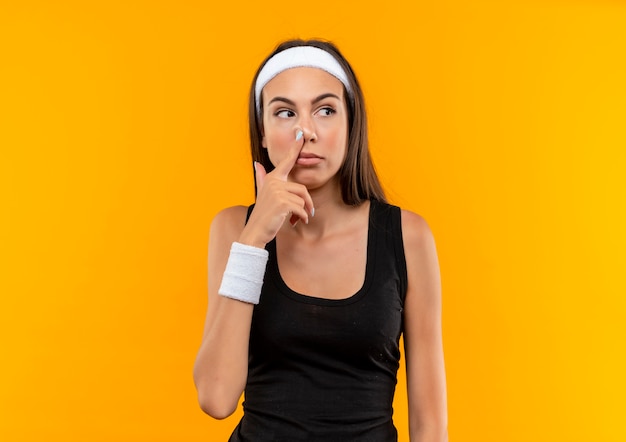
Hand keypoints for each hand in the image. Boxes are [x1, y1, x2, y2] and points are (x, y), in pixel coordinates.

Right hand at [239, 131, 314, 247]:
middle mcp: (274, 182)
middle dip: (307, 203)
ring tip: (296, 219)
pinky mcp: (282, 203)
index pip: (286, 161)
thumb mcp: (262, 193)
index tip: (300, 135)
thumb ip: (261, 178)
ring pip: (302, 200)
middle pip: (302, 189)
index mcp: (272, 178)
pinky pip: (301, 208)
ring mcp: (277, 192)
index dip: (294, 148)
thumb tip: (257, 164)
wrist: (255, 231)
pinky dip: (301, 217)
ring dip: (303, 212)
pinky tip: (295, 222)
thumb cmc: (263, 214)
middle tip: (306, 215)